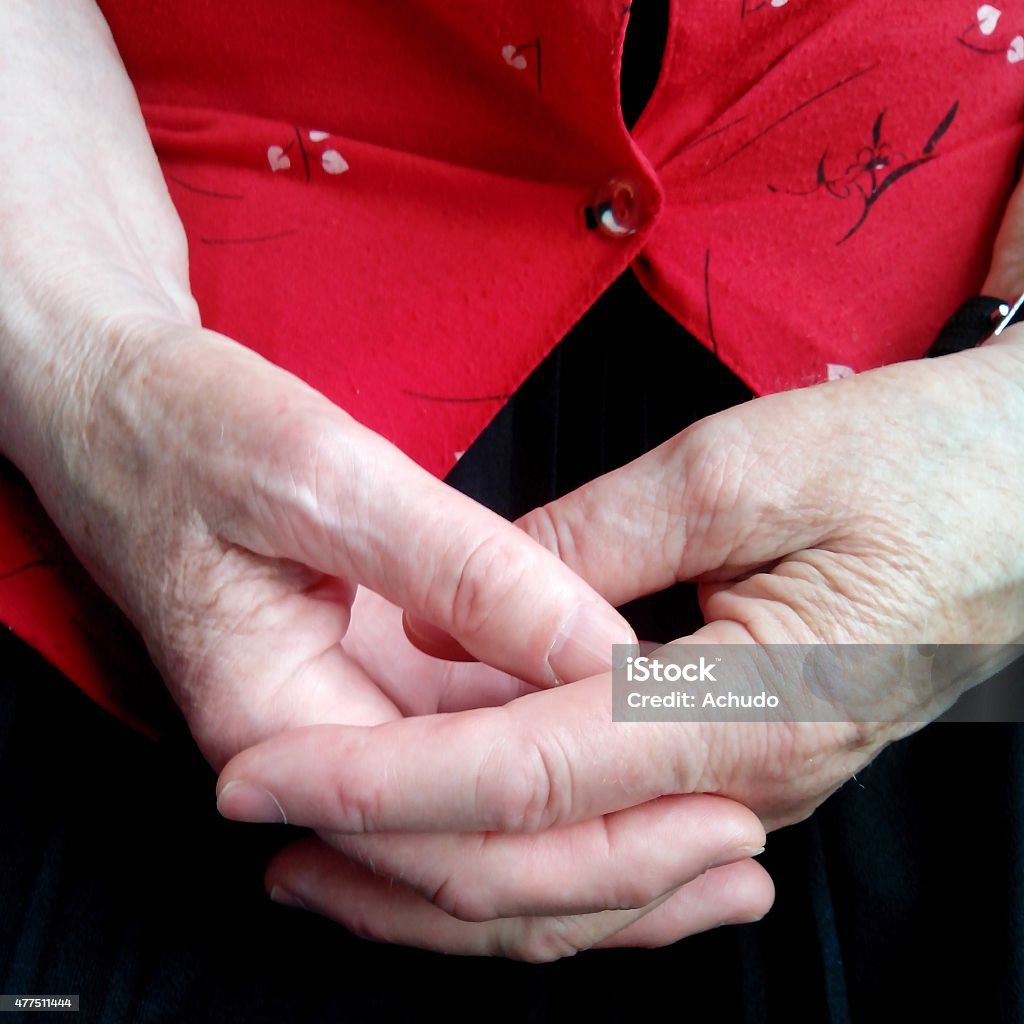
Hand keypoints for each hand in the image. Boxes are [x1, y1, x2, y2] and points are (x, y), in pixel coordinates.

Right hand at [7, 307, 767, 957]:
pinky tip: (646, 791)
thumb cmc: (196, 433)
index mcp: (280, 725)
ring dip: (597, 861)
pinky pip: (479, 780)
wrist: (126, 417)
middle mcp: (318, 757)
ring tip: (724, 863)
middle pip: (473, 874)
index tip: (713, 809)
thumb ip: (458, 570)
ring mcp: (352, 731)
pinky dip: (561, 800)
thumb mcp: (320, 477)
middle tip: (740, 862)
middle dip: (612, 880)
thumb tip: (599, 648)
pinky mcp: (381, 696)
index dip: (586, 842)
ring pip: (483, 844)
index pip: (445, 841)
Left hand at [218, 323, 1023, 925]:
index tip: (259, 780)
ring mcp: (746, 790)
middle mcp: (745, 784)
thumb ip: (586, 548)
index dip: (374, 784)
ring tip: (325, 864)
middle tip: (262, 830)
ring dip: (435, 882)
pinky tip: (446, 861)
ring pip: (566, 885)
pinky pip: (608, 852)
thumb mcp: (739, 469)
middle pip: (533, 865)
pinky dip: (516, 865)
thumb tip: (456, 624)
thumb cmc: (910, 462)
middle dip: (382, 861)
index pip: (519, 777)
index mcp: (746, 709)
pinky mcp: (737, 768)